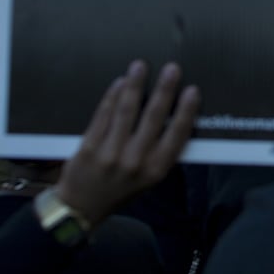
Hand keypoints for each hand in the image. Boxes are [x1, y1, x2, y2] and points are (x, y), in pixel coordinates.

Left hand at [54, 61, 199, 225]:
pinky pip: (103, 115)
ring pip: (126, 112)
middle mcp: (135, 161)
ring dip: (135, 85)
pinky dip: (112, 96)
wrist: (81, 207)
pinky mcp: (89, 147)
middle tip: (172, 69)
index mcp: (156, 170)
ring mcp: (110, 153)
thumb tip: (176, 116)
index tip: (192, 90)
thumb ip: (162, 152)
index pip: (177, 135)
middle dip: (164, 90)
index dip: (186, 111)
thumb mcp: (150, 179)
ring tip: (140, 66)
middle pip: (153, 118)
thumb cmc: (122, 189)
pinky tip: (120, 82)